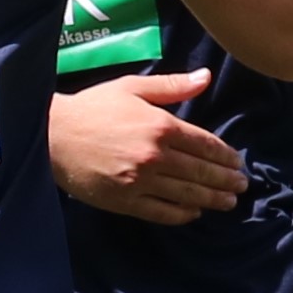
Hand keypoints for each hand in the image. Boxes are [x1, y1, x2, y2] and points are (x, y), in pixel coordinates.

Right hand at [48, 73, 247, 222]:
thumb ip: (172, 86)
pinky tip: (194, 213)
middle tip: (241, 187)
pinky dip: (182, 214)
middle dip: (226, 181)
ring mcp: (141, 181)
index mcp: (161, 126)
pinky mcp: (125, 201)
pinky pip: (162, 212)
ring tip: (228, 203)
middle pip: (201, 172)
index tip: (238, 163)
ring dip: (212, 200)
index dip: (226, 156)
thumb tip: (206, 77)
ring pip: (187, 195)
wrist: (51, 135)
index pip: (205, 145)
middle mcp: (156, 156)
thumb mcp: (132, 88)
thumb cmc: (92, 108)